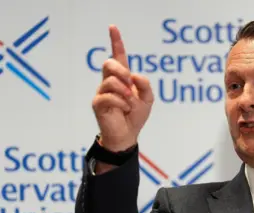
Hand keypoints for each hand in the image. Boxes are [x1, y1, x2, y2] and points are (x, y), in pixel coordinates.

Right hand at [92, 25, 153, 151]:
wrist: (128, 135)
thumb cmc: (136, 116)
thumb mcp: (148, 99)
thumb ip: (145, 85)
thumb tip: (134, 75)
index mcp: (123, 78)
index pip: (118, 56)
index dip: (116, 42)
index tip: (113, 27)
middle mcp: (110, 82)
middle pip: (108, 63)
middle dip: (121, 70)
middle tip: (130, 83)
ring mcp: (102, 92)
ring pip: (111, 81)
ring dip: (125, 92)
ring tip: (130, 103)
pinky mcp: (98, 103)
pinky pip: (108, 96)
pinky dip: (121, 103)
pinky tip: (125, 109)